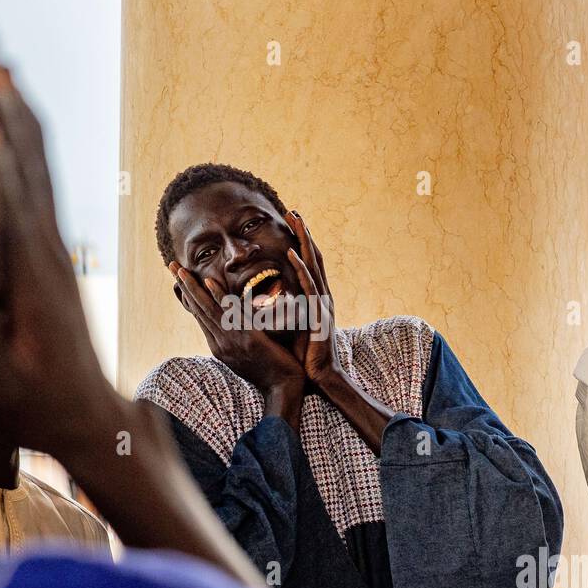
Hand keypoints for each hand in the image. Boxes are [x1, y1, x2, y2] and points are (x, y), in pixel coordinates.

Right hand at [0, 67, 277, 587]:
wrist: (90, 419)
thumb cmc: (38, 408)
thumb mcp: (3, 389)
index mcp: (33, 284)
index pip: (11, 218)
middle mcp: (49, 256)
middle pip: (30, 175)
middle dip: (8, 121)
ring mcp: (55, 252)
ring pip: (40, 173)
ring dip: (20, 121)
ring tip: (0, 71)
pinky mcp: (53, 255)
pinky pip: (40, 188)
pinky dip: (28, 147)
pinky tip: (14, 124)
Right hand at [170, 262, 304, 402]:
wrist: (284, 390)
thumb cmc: (270, 372)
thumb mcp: (247, 355)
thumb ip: (238, 338)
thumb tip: (235, 323)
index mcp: (219, 346)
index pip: (200, 316)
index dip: (189, 296)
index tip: (181, 279)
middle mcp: (220, 343)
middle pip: (198, 309)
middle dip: (184, 286)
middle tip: (171, 265)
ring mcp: (231, 341)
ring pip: (207, 309)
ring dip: (193, 287)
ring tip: (181, 269)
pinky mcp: (248, 339)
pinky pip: (230, 314)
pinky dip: (218, 297)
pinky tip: (209, 282)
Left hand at [284, 211, 340, 384]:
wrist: (319, 376)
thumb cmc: (304, 355)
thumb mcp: (293, 326)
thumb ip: (285, 309)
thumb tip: (266, 299)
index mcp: (316, 298)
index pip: (309, 263)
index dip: (302, 242)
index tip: (291, 222)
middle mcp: (322, 295)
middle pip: (314, 256)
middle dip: (304, 233)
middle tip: (293, 210)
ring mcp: (321, 303)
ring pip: (313, 265)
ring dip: (304, 241)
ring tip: (295, 220)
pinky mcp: (317, 313)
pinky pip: (309, 286)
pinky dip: (302, 268)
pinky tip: (293, 253)